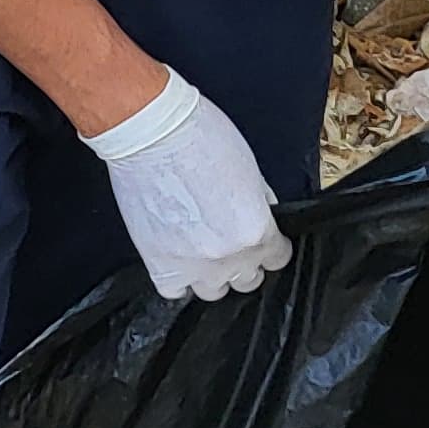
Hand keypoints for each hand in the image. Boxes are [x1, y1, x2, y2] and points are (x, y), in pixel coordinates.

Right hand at [86, 68, 293, 300]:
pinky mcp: (158, 264)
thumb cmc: (200, 138)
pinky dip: (179, 282)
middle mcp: (229, 255)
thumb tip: (262, 218)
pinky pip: (175, 293)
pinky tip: (177, 260)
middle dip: (243, 261)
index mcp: (257, 230)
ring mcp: (192, 265)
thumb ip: (258, 204)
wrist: (150, 134)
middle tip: (228, 239)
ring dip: (212, 275)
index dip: (271, 246)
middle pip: (248, 279)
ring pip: (214, 291)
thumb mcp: (250, 168)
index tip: (261, 239)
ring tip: (201, 252)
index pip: (277, 258)